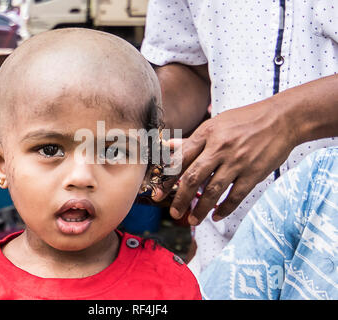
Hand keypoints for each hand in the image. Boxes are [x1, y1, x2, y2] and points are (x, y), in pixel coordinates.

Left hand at [153, 97, 296, 224]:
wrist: (282, 118)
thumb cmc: (245, 120)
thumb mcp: (216, 124)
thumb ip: (192, 139)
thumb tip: (168, 146)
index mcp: (207, 133)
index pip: (181, 159)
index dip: (168, 179)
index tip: (159, 193)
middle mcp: (220, 148)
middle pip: (193, 178)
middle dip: (180, 198)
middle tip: (174, 212)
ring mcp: (238, 161)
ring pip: (213, 190)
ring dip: (201, 209)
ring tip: (192, 220)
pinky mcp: (254, 173)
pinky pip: (236, 196)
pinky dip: (225, 208)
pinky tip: (216, 216)